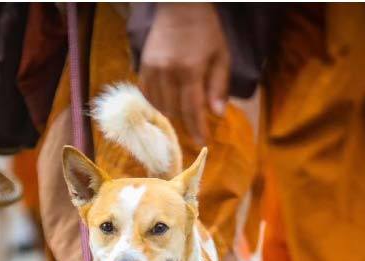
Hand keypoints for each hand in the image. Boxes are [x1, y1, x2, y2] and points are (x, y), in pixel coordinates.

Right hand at [138, 3, 229, 143]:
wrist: (180, 8)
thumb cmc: (207, 33)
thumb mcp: (221, 58)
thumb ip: (219, 87)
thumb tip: (218, 114)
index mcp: (189, 71)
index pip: (192, 109)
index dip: (197, 129)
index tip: (203, 142)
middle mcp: (167, 72)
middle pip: (174, 110)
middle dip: (187, 122)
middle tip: (198, 126)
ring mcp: (151, 68)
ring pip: (159, 104)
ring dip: (172, 112)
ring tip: (185, 113)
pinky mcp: (143, 65)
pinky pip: (146, 93)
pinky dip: (157, 102)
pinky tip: (168, 102)